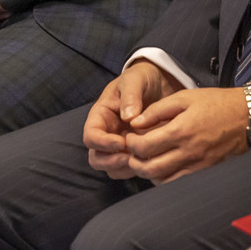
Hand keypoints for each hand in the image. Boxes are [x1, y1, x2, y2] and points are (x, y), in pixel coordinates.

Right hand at [82, 60, 181, 179]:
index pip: (90, 136)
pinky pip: (128, 169)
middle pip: (96, 158)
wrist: (160, 84)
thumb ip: (131, 95)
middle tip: (132, 157)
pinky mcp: (133, 152)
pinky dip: (136, 170)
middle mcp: (106, 133)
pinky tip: (151, 161)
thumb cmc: (142, 79)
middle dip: (112, 161)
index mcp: (101, 116)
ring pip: (111, 168)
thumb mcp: (135, 80)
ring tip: (143, 159)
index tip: (123, 143)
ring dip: (124, 168)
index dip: (102, 143)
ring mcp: (119, 145)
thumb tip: (129, 118)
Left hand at [121, 84, 250, 184]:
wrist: (248, 116)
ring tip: (146, 159)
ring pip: (162, 181)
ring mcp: (198, 165)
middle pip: (150, 169)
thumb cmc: (216, 103)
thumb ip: (157, 110)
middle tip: (133, 152)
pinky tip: (163, 166)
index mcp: (181, 130)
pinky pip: (178, 183)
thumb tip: (135, 122)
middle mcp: (188, 152)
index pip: (144, 147)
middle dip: (135, 162)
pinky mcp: (205, 172)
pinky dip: (165, 179)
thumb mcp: (185, 97)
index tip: (130, 137)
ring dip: (148, 173)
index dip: (131, 144)